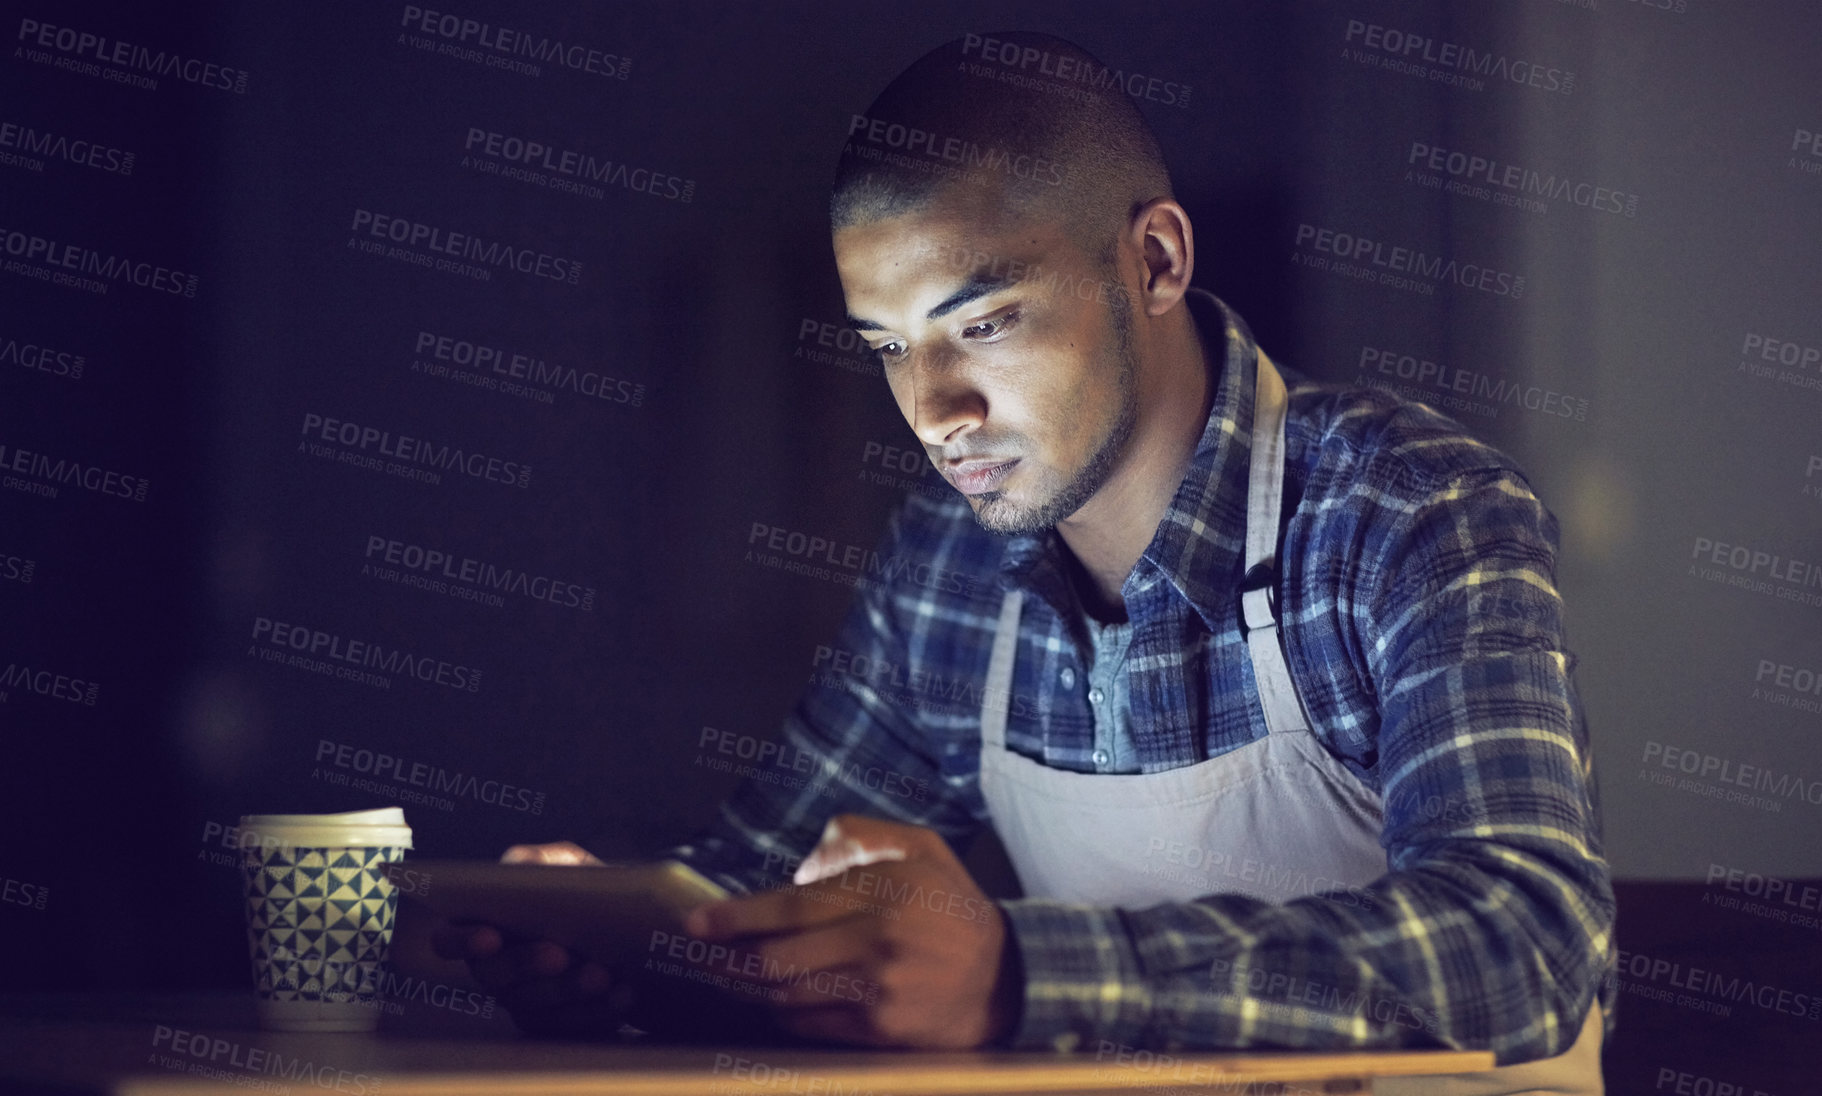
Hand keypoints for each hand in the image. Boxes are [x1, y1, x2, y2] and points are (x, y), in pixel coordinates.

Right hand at [429, 841, 627, 1035]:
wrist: (631, 927)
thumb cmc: (583, 890)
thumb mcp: (565, 865)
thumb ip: (538, 861)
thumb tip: (518, 865)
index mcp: (484, 924)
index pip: (449, 940)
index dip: (461, 941)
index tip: (490, 937)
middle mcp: (494, 969)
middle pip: (494, 975)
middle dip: (526, 963)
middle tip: (560, 954)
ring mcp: (522, 1001)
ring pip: (534, 1004)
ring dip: (568, 989)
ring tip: (602, 974)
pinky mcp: (555, 1024)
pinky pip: (569, 1025)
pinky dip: (597, 1010)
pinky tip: (622, 993)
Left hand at [683, 814, 1022, 1048]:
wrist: (1007, 977)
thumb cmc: (954, 907)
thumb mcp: (921, 847)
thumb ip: (861, 837)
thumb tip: (803, 859)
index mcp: (884, 889)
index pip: (790, 907)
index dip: (734, 917)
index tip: (695, 923)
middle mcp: (877, 940)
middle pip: (776, 958)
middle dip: (725, 959)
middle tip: (696, 956)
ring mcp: (878, 990)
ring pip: (787, 995)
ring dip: (747, 988)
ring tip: (723, 976)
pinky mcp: (881, 1030)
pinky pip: (811, 1026)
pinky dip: (783, 1015)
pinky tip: (771, 1001)